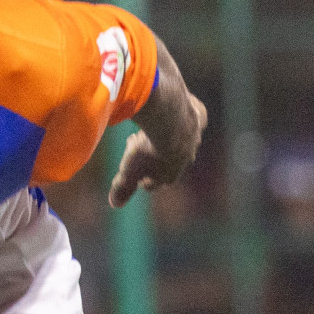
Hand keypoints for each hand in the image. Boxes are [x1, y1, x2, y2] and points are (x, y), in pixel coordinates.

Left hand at [109, 93, 206, 207]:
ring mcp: (194, 136)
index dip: (145, 180)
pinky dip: (182, 115)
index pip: (158, 182)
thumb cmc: (147, 149)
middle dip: (155, 157)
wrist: (169, 119)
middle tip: (138, 148)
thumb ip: (122, 189)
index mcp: (171, 173)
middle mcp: (187, 156)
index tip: (136, 178)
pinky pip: (192, 118)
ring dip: (167, 135)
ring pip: (181, 138)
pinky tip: (173, 110)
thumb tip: (115, 204)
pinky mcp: (198, 117)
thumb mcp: (128, 172)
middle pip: (171, 160)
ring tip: (151, 129)